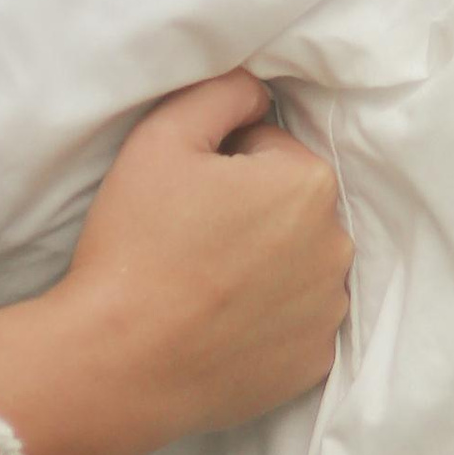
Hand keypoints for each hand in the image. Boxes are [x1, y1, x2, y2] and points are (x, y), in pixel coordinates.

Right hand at [0, 70, 350, 454]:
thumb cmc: (136, 243)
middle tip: (190, 237)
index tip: (185, 194)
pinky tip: (221, 322)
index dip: (220, 163)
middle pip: (289, 205)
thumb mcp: (163, 136)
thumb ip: (222, 91)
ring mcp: (327, 312)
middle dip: (250, 211)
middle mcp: (336, 247)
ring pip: (297, 262)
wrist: (117, 361)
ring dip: (264, 263)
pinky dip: (267, 317)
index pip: (267, 147)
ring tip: (203, 282)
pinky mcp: (313, 363)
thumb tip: (258, 91)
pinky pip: (296, 320)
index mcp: (308, 183)